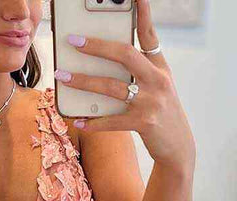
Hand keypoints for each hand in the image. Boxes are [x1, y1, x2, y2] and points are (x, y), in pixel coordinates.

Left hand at [54, 0, 195, 169]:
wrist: (178, 145)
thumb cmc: (161, 114)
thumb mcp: (157, 88)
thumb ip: (138, 74)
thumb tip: (102, 67)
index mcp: (159, 68)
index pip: (149, 35)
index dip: (142, 14)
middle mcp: (157, 81)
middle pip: (125, 55)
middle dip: (97, 46)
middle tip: (74, 40)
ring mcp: (151, 102)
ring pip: (111, 87)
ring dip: (83, 82)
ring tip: (62, 77)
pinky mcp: (143, 123)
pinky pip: (112, 121)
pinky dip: (93, 122)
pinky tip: (79, 121)